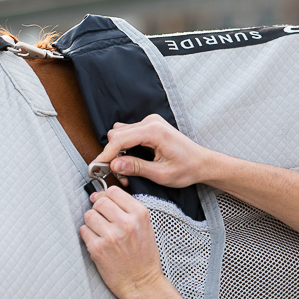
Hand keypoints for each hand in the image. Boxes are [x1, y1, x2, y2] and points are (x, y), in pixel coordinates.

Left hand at [80, 186, 163, 298]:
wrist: (141, 282)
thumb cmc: (144, 256)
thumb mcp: (145, 226)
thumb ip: (127, 209)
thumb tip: (99, 195)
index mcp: (140, 215)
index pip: (114, 191)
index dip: (108, 196)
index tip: (107, 203)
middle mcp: (126, 223)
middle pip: (100, 202)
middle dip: (99, 209)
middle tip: (104, 219)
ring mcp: (111, 236)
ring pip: (89, 215)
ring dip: (93, 222)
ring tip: (102, 232)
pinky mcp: (97, 249)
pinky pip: (83, 231)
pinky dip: (88, 235)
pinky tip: (98, 242)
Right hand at [94, 114, 212, 187]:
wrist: (202, 163)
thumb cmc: (187, 168)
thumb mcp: (161, 174)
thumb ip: (136, 168)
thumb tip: (114, 165)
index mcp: (154, 131)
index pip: (120, 139)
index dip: (106, 154)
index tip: (96, 168)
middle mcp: (151, 122)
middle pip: (117, 134)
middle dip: (112, 155)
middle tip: (117, 175)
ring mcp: (150, 123)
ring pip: (121, 133)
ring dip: (119, 152)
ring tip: (127, 171)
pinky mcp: (150, 127)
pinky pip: (129, 134)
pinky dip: (126, 148)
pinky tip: (132, 163)